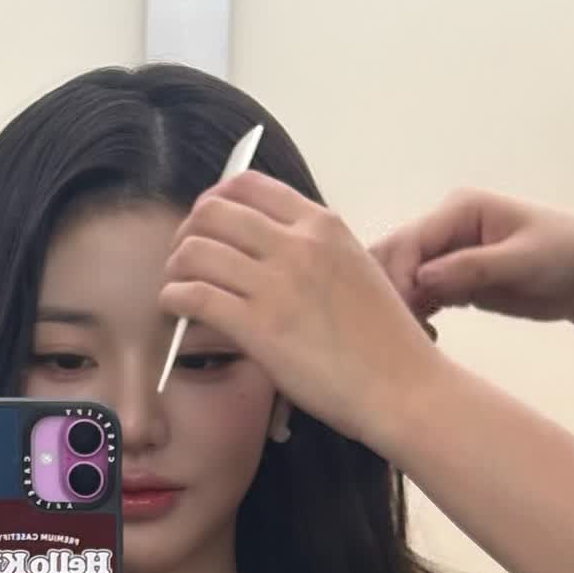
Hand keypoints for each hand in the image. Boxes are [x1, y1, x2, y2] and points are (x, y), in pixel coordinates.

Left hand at [158, 173, 442, 452]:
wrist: (400, 386)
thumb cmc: (383, 342)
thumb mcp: (355, 270)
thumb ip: (314, 253)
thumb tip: (269, 252)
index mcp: (322, 225)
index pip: (247, 185)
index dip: (214, 202)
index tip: (206, 227)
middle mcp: (297, 244)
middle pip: (212, 212)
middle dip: (188, 233)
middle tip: (184, 262)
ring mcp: (276, 283)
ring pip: (195, 250)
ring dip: (175, 268)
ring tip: (177, 289)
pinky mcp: (258, 327)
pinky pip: (193, 296)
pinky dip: (173, 299)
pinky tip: (176, 311)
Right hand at [371, 190, 573, 326]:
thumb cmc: (565, 257)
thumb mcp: (522, 261)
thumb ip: (473, 267)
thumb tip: (422, 278)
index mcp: (459, 210)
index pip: (409, 242)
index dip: (397, 279)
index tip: (405, 316)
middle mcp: (444, 228)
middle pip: (393, 259)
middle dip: (389, 294)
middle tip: (401, 333)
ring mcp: (444, 256)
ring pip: (398, 282)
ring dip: (399, 310)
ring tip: (420, 338)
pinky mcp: (449, 283)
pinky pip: (414, 300)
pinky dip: (414, 319)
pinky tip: (430, 339)